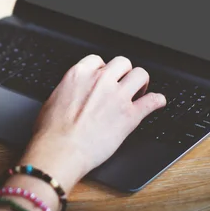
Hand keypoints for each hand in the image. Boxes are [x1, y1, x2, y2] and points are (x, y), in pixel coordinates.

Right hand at [20, 55, 165, 193]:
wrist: (61, 150)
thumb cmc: (52, 131)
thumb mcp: (53, 99)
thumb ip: (68, 90)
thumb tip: (71, 94)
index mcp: (79, 74)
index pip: (98, 60)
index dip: (103, 69)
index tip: (105, 77)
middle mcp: (100, 80)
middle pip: (122, 62)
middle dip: (124, 72)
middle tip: (123, 83)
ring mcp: (117, 96)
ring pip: (140, 75)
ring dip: (141, 82)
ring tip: (139, 91)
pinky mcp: (130, 115)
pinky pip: (152, 101)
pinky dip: (157, 101)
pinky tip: (157, 102)